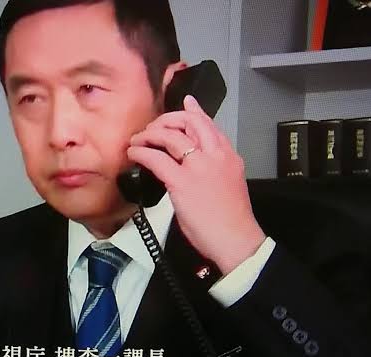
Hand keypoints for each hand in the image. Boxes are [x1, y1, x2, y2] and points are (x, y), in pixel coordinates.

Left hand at [127, 95, 265, 274]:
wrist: (236, 238)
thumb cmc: (231, 219)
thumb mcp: (229, 183)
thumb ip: (214, 168)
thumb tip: (193, 165)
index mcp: (228, 156)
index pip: (209, 125)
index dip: (194, 112)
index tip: (186, 103)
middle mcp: (215, 155)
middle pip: (189, 122)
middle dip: (167, 120)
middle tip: (152, 127)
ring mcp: (198, 167)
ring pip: (170, 136)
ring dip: (149, 134)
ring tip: (138, 140)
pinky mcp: (182, 182)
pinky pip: (156, 158)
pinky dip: (141, 152)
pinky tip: (134, 153)